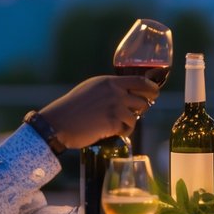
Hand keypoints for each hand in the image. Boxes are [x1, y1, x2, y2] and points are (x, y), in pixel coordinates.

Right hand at [38, 75, 159, 148]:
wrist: (58, 123)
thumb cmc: (72, 107)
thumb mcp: (91, 89)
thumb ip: (110, 88)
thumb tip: (127, 94)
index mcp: (110, 82)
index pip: (140, 82)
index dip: (152, 88)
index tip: (154, 93)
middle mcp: (115, 93)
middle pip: (143, 100)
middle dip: (142, 108)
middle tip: (136, 112)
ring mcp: (115, 108)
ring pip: (136, 116)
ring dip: (130, 122)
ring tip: (118, 124)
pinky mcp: (112, 124)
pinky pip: (127, 129)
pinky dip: (123, 131)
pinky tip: (113, 131)